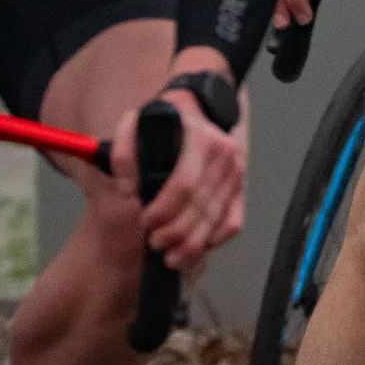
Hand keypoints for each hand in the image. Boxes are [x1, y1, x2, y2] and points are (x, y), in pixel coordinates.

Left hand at [111, 82, 248, 269]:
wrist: (198, 107)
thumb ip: (124, 153)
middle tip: (154, 242)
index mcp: (199, 138)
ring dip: (193, 246)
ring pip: (217, 221)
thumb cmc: (166, 120)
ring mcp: (236, 173)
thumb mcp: (135, 123)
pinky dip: (215, 240)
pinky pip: (234, 222)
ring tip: (171, 257)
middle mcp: (223, 155)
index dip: (163, 210)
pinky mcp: (240, 187)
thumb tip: (128, 190)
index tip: (145, 221)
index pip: (183, 184)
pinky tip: (195, 249)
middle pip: (201, 208)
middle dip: (175, 234)